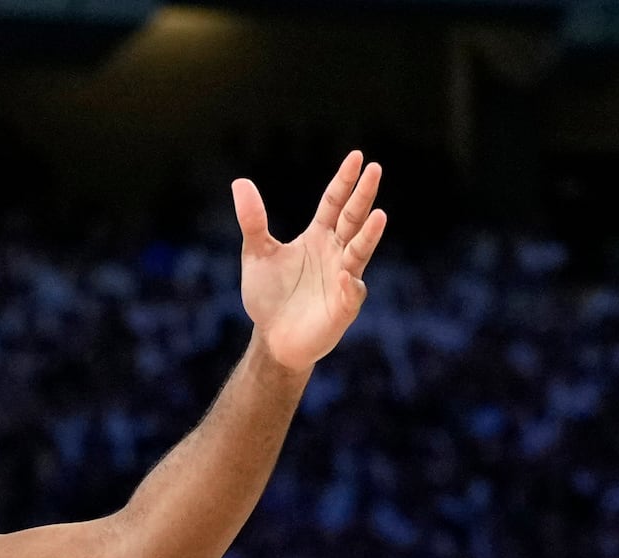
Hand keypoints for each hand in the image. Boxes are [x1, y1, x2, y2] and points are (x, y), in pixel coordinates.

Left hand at [232, 152, 387, 373]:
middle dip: (363, 196)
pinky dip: (350, 285)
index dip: (344, 181)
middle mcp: (336, 252)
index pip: (334, 203)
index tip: (356, 157)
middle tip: (374, 169)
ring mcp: (344, 278)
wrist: (273, 338)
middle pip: (352, 219)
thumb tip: (239, 182)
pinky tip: (346, 277)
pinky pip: (351, 293)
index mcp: (318, 236)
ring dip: (369, 235)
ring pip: (359, 252)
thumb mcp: (256, 254)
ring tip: (379, 215)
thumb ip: (253, 220)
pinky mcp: (343, 307)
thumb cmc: (269, 296)